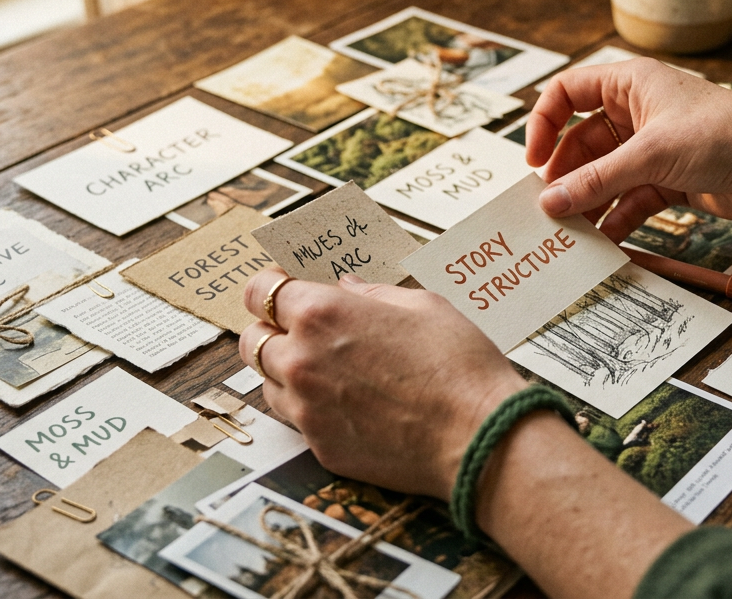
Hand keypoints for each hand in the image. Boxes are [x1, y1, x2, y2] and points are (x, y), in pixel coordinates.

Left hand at [239, 268, 526, 499]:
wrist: (478, 436)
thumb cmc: (458, 364)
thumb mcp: (423, 304)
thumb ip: (373, 293)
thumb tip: (347, 288)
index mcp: (321, 314)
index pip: (261, 291)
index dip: (270, 286)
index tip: (282, 287)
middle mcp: (301, 360)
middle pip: (253, 338)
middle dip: (271, 328)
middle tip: (300, 328)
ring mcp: (306, 408)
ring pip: (266, 381)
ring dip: (284, 369)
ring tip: (324, 368)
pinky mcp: (319, 446)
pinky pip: (295, 419)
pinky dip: (308, 406)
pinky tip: (344, 402)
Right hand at [526, 58, 731, 241]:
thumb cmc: (726, 135)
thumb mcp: (651, 155)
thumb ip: (597, 180)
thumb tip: (550, 200)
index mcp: (631, 84)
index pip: (569, 92)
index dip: (545, 123)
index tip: (533, 159)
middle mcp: (639, 112)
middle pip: (582, 142)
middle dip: (565, 174)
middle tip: (549, 207)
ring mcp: (653, 148)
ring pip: (605, 175)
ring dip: (588, 201)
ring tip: (570, 230)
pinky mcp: (669, 180)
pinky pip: (629, 199)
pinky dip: (615, 218)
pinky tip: (604, 240)